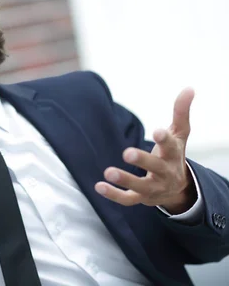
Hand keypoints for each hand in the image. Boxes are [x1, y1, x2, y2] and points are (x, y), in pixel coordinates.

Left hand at [95, 88, 196, 214]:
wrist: (178, 188)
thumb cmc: (174, 153)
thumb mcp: (180, 133)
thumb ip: (181, 112)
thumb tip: (189, 88)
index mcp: (173, 154)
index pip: (172, 146)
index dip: (165, 139)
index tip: (158, 131)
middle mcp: (165, 172)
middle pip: (156, 166)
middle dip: (143, 160)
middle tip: (126, 152)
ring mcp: (154, 187)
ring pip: (141, 186)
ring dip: (125, 179)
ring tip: (108, 171)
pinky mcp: (141, 198)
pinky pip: (128, 199)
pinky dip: (114, 195)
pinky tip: (99, 186)